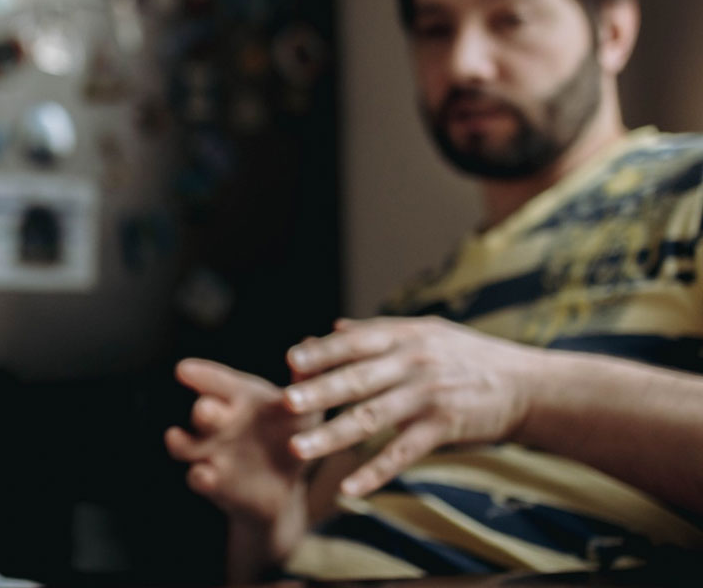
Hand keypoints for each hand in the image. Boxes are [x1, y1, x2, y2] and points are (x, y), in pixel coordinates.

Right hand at [165, 358, 315, 524]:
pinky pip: (199, 478)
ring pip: (186, 445)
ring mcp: (211, 451)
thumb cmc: (290, 434)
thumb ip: (305, 381)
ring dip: (182, 442)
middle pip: (203, 412)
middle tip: (205, 408)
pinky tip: (205, 474)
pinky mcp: (212, 481)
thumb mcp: (304, 410)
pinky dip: (200, 476)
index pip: (216, 381)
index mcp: (238, 398)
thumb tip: (310, 338)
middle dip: (202, 410)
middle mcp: (220, 421)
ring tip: (176, 438)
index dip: (201, 375)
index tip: (184, 370)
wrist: (284, 483)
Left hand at [283, 317, 539, 497]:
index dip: (322, 351)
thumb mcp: (427, 332)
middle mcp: (414, 363)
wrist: (529, 386)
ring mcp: (428, 396)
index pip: (356, 342)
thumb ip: (378, 331)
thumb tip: (333, 327)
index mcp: (406, 336)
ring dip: (332, 436)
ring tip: (299, 449)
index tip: (290, 359)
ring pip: (372, 418)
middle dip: (319, 391)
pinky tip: (349, 489)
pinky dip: (374, 473)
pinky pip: (402, 454)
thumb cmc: (470, 357)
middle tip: (285, 403)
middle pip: (358, 379)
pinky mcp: (443, 428)